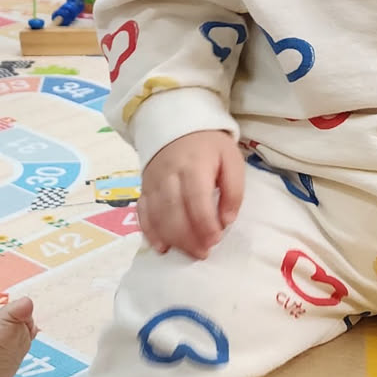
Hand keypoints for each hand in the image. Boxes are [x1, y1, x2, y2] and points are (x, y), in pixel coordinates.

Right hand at [138, 130, 244, 259]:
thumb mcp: (231, 160)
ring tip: (188, 252)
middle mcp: (169, 174)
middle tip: (203, 253)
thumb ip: (234, 191)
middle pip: (173, 211)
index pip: (197, 199)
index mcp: (194, 165)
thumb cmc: (210, 146)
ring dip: (172, 239)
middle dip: (188, 237)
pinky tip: (162, 247)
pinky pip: (142, 212)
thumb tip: (226, 221)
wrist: (177, 123)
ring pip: (157, 215)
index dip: (205, 224)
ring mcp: (152, 181)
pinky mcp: (144, 187)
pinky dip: (149, 232)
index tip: (216, 240)